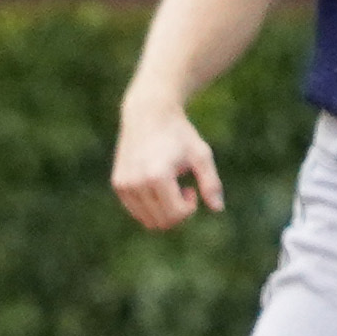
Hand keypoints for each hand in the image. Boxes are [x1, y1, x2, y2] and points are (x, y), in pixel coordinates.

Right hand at [112, 102, 224, 230]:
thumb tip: (218, 209)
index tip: (191, 189)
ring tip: (170, 189)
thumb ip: (211, 183)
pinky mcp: (118, 184)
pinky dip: (150, 206)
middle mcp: (136, 183)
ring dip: (163, 211)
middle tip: (183, 190)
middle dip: (177, 212)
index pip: (175, 214)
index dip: (189, 208)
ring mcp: (124, 185)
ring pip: (146, 220)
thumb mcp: (201, 155)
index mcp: (158, 177)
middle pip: (160, 222)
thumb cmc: (180, 134)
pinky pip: (136, 211)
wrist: (149, 114)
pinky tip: (157, 186)